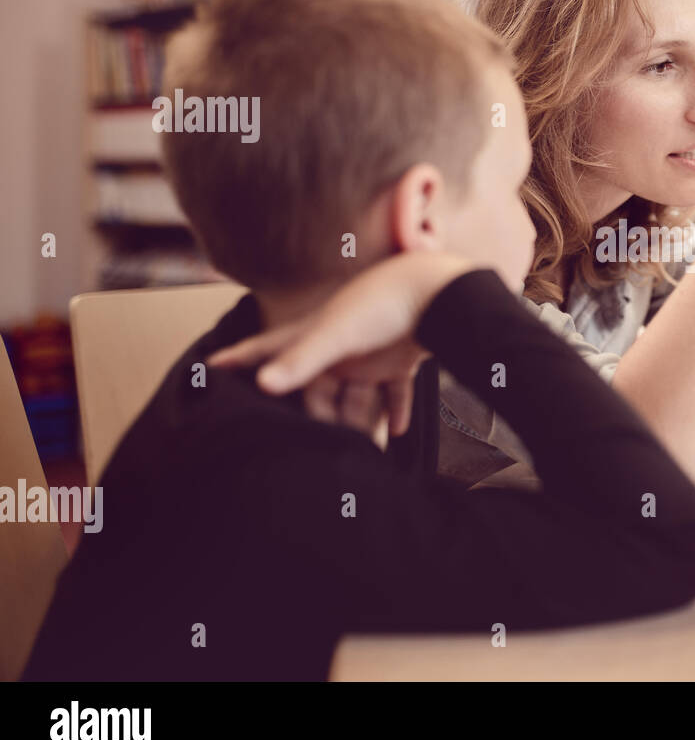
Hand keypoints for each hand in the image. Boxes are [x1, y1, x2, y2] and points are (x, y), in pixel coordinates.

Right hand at [207, 251, 478, 435]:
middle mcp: (338, 345)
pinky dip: (396, 411)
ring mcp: (369, 352)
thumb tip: (264, 385)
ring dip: (358, 421)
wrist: (438, 290)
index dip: (242, 356)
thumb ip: (301, 360)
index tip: (212, 364)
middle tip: (314, 443)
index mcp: (315, 332)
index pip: (270, 346)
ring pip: (356, 395)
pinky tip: (396, 433)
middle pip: (317, 387)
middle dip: (315, 414)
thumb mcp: (335, 333)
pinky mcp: (400, 358)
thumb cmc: (381, 304)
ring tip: (359, 450)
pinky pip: (395, 391)